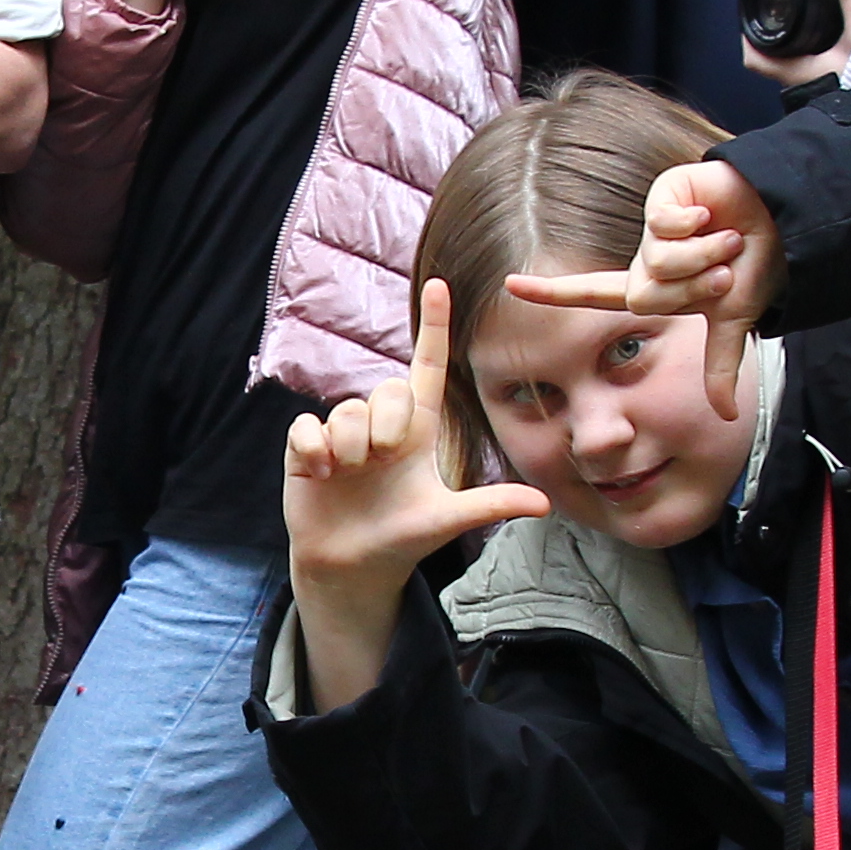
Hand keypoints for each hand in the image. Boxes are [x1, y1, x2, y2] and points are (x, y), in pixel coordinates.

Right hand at [282, 278, 552, 707]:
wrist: (353, 564)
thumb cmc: (403, 536)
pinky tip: (321, 474)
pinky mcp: (306, 447)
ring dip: (352, 449)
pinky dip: (316, 451)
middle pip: (387, 389)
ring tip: (350, 476)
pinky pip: (308, 427)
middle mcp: (381, 422)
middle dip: (386, 428)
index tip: (440, 284)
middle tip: (381, 465)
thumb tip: (544, 505)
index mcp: (419, 429)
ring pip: (348, 411)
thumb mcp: (448, 519)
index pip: (427, 366)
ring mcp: (343, 433)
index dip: (434, 326)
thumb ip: (491, 505)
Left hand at [507, 155, 779, 420]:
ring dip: (702, 257)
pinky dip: (696, 226)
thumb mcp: (732, 320)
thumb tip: (727, 416)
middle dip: (694, 289)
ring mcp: (651, 227)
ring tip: (728, 238)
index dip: (552, 291)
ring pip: (656, 262)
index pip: (593, 292)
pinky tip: (711, 212)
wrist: (784, 220)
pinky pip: (663, 225)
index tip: (507, 284)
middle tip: (725, 269)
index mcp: (653, 286)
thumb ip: (719, 364)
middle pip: (643, 295)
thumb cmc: (755, 266)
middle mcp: (646, 257)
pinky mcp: (663, 195)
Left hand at [743, 0, 850, 93]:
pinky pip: (807, 70)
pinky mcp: (828, 88)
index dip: (748, 38)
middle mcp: (801, 82)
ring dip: (788, 47)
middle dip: (770, 38)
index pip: (755, 60)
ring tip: (796, 25)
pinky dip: (807, 55)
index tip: (749, 20)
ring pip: (787, 66)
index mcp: (798, 70)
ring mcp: (813, 88)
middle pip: (769, 61)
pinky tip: (821, 43)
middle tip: (774, 17)